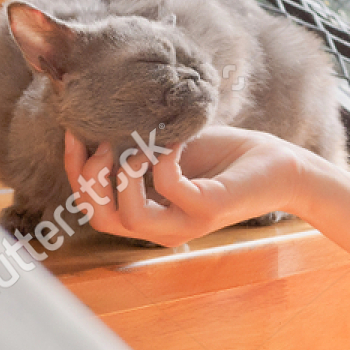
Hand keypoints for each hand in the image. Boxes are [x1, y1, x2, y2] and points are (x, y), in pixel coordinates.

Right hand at [61, 126, 306, 246]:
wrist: (276, 163)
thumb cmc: (224, 156)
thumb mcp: (168, 148)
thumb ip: (134, 146)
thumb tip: (93, 122)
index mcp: (149, 214)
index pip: (94, 208)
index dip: (75, 172)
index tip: (73, 133)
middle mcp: (163, 227)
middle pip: (100, 218)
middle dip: (88, 178)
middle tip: (100, 142)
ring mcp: (185, 222)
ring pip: (128, 216)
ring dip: (121, 173)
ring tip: (136, 143)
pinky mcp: (208, 208)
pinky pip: (167, 185)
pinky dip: (162, 156)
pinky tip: (175, 141)